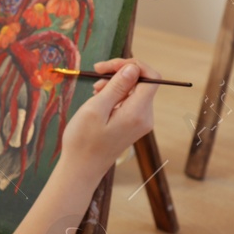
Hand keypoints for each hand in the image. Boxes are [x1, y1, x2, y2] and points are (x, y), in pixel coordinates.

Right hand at [58, 58, 158, 180]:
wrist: (82, 168)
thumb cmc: (83, 140)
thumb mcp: (96, 108)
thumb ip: (116, 87)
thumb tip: (133, 68)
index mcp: (137, 112)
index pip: (151, 77)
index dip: (132, 65)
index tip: (109, 66)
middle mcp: (145, 117)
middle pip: (143, 82)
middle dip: (120, 73)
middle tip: (96, 72)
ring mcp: (140, 122)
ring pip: (135, 90)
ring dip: (116, 83)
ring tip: (95, 89)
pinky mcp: (133, 124)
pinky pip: (130, 101)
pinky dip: (116, 94)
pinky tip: (100, 98)